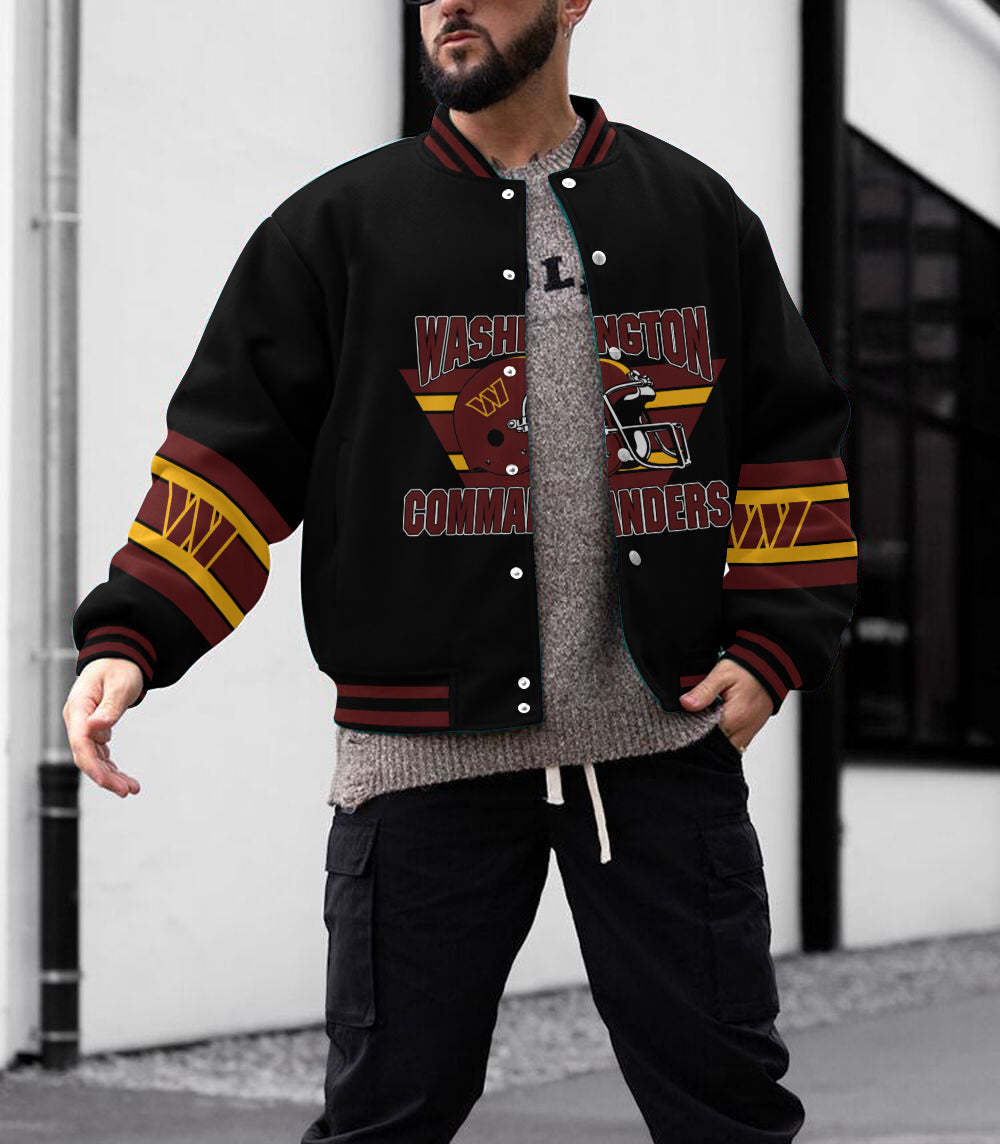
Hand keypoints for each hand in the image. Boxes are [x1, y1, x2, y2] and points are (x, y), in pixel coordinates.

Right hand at [63, 660, 143, 797]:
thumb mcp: (119, 684)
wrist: (119, 658)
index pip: (81, 743)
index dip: (94, 766)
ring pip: (93, 759)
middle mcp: (77, 721)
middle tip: (128, 791)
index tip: (110, 782)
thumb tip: (95, 728)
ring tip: (132, 789)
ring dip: (110, 776)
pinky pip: (100, 754)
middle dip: (105, 777)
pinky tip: (125, 779)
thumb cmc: (119, 668)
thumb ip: (109, 707)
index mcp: (78, 709)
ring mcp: (84, 727)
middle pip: (85, 756)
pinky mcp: (93, 731)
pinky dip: (111, 767)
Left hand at [678, 658, 772, 751]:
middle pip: (717, 746)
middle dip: (703, 737)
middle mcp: (744, 729)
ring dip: (715, 739)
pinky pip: (736, 743)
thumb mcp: (722, 674)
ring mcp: (749, 732)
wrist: (771, 669)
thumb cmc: (748, 670)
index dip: (692, 730)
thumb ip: (704, 691)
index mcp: (734, 717)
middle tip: (696, 720)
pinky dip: (725, 737)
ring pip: (726, 747)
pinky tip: (718, 724)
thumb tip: (686, 704)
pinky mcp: (751, 731)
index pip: (706, 736)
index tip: (685, 722)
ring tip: (706, 722)